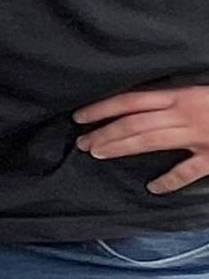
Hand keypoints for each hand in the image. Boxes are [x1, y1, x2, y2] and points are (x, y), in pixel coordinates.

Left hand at [76, 85, 208, 193]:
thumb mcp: (202, 90)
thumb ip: (175, 98)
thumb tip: (146, 103)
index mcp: (182, 95)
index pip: (131, 100)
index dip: (102, 109)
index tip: (80, 117)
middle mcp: (185, 115)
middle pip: (134, 123)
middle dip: (104, 133)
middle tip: (82, 142)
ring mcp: (199, 136)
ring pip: (151, 141)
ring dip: (120, 148)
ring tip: (97, 154)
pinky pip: (187, 172)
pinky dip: (169, 181)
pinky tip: (153, 188)